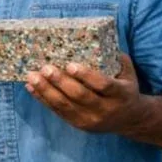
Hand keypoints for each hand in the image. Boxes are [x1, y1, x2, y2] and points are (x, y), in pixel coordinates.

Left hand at [25, 53, 147, 133]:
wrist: (129, 119)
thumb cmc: (125, 88)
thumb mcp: (128, 73)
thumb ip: (116, 58)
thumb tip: (96, 37)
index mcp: (121, 94)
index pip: (103, 85)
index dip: (87, 76)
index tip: (70, 65)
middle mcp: (105, 109)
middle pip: (80, 96)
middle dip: (60, 82)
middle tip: (46, 68)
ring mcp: (90, 120)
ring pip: (65, 106)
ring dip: (46, 91)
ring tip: (32, 76)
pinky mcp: (78, 124)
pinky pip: (58, 112)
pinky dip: (43, 99)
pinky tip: (31, 88)